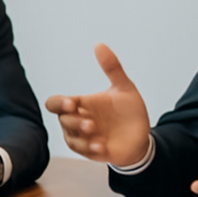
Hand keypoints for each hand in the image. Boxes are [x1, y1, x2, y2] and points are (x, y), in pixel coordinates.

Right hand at [45, 44, 150, 164]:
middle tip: (92, 123)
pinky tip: (101, 146)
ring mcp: (84, 138)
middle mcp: (78, 121)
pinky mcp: (92, 152)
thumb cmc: (130, 111)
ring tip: (95, 133)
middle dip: (75, 121)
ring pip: (70, 138)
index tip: (73, 104)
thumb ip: (112, 68)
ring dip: (81, 137)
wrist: (142, 136)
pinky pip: (84, 151)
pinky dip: (90, 148)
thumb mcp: (124, 88)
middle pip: (63, 120)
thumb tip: (99, 44)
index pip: (55, 103)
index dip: (59, 104)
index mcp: (80, 104)